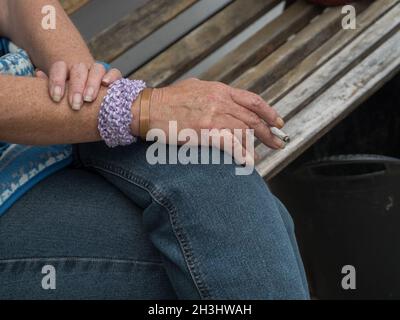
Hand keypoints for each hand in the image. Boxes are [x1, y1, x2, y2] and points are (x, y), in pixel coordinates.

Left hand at [36, 61, 121, 109]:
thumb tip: (38, 74)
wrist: (85, 97)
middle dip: (76, 87)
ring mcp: (97, 72)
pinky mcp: (112, 77)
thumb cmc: (66, 99)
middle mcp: (82, 68)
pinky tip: (106, 84)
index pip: (59, 67)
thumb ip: (51, 85)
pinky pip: (115, 72)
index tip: (56, 98)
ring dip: (93, 83)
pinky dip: (112, 76)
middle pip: (78, 70)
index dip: (57, 80)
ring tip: (88, 99)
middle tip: (75, 104)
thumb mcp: (58, 93)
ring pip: (97, 69)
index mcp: (65, 70)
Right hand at [135, 78, 285, 163]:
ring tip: (260, 156)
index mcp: (219, 90)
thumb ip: (213, 93)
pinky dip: (243, 154)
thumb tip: (225, 100)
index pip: (253, 101)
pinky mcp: (205, 132)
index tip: (278, 122)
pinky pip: (232, 144)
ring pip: (244, 133)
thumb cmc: (168, 100)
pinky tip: (248, 162)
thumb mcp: (195, 87)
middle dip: (269, 132)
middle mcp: (220, 102)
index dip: (269, 112)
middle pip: (253, 119)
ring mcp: (214, 117)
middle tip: (278, 142)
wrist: (149, 109)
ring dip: (255, 146)